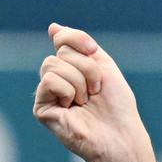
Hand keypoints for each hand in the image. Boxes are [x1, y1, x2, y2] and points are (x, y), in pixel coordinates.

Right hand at [33, 23, 149, 161]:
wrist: (120, 134)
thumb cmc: (117, 105)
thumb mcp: (103, 66)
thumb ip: (80, 46)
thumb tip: (52, 27)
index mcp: (72, 68)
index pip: (62, 38)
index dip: (78, 39)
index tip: (93, 50)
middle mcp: (57, 79)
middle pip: (61, 51)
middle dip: (87, 67)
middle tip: (96, 90)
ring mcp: (47, 94)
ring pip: (53, 64)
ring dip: (80, 81)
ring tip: (85, 102)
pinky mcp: (41, 108)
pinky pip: (49, 81)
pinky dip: (68, 91)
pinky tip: (73, 108)